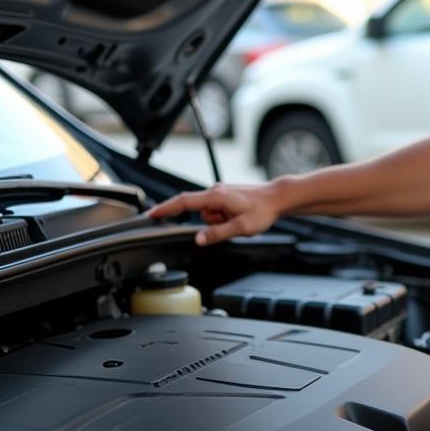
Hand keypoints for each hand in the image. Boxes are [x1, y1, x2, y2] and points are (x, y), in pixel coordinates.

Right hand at [148, 181, 283, 245]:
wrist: (278, 198)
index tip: (151, 214)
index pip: (183, 202)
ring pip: (210, 214)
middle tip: (232, 225)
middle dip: (212, 223)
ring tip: (239, 220)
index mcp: (215, 196)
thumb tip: (199, 239)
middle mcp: (215, 191)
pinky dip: (225, 217)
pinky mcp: (226, 195)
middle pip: (199, 212)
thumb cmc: (263, 211)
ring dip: (221, 221)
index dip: (166, 209)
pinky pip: (218, 211)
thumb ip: (218, 233)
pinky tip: (240, 216)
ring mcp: (221, 192)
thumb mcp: (241, 227)